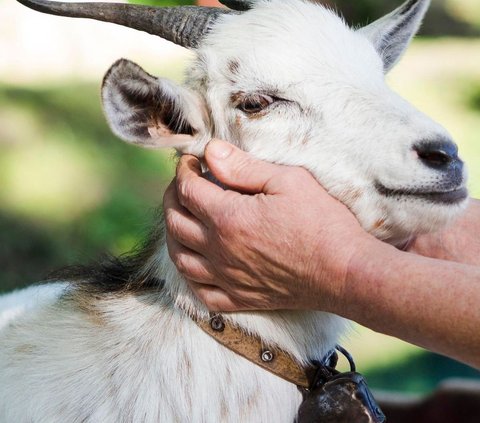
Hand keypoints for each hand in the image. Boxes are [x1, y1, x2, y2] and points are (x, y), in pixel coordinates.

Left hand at [163, 139, 373, 311]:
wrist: (344, 271)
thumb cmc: (321, 224)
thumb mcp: (287, 181)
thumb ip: (243, 167)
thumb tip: (211, 151)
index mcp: (228, 218)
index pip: (188, 190)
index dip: (183, 171)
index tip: (190, 162)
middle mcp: (220, 250)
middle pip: (175, 222)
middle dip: (172, 197)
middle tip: (182, 185)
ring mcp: (227, 278)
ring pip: (180, 258)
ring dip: (173, 235)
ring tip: (181, 219)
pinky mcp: (240, 299)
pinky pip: (201, 292)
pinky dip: (189, 276)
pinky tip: (195, 263)